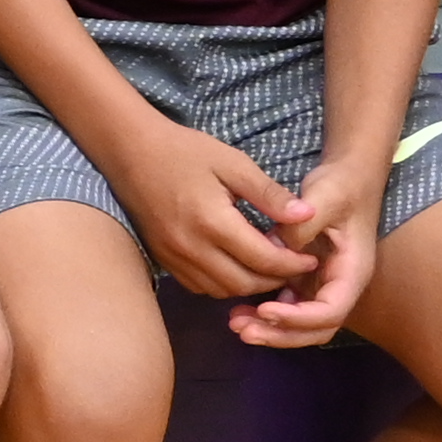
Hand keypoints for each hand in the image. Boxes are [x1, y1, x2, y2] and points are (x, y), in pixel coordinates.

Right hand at [106, 120, 312, 305]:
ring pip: (221, 290)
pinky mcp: (162, 259)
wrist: (130, 150)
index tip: (311, 257)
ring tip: (268, 268)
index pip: (263, 259)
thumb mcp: (233, 163)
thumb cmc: (185, 151)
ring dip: (249, 286)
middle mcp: (191, 247)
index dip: (292, 263)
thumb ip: (270, 194)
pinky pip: (199, 286)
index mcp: (212, 221)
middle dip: (275, 279)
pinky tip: (235, 267)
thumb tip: (308, 216)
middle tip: (294, 266)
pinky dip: (223, 284)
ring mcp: (173, 257)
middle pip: (243, 283)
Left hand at [229, 152, 382, 347]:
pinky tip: (240, 308)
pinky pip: (288, 307)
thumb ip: (302, 223)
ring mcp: (321, 285)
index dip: (300, 317)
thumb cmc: (340, 186)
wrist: (347, 177)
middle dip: (281, 334)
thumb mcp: (325, 197)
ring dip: (271, 329)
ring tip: (235, 322)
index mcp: (352, 271)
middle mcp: (339, 285)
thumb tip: (274, 246)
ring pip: (301, 324)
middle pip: (317, 328)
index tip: (266, 309)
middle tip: (243, 330)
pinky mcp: (305, 279)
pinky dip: (267, 314)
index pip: (332, 310)